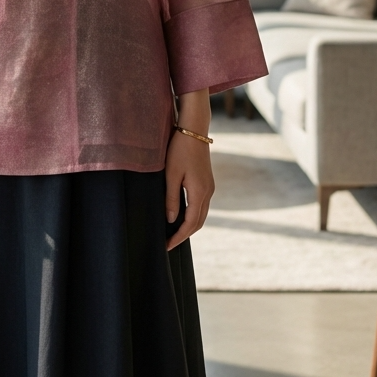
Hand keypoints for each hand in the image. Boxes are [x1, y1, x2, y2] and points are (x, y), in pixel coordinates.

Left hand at [166, 90, 214, 250]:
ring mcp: (210, 187)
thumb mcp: (171, 175)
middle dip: (184, 235)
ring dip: (190, 226)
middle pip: (198, 222)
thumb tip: (171, 220)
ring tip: (174, 233)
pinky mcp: (207, 181)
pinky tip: (182, 215)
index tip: (167, 246)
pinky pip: (202, 205)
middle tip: (169, 243)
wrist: (194, 130)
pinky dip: (193, 215)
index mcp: (200, 193)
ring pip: (201, 214)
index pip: (190, 224)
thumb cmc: (179, 150)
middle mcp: (208, 192)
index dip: (179, 236)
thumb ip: (171, 198)